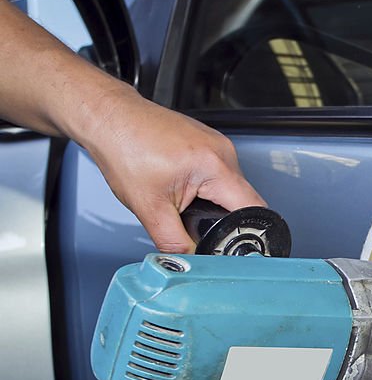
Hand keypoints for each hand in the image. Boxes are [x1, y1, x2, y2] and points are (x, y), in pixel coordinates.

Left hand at [74, 86, 265, 253]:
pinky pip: (221, 173)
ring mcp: (218, 144)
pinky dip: (206, 187)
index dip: (248, 232)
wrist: (109, 118)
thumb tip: (191, 262)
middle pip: (244, 200)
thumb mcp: (148, 208)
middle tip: (194, 221)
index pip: (253, 210)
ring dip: (214, 202)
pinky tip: (182, 185)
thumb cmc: (124, 148)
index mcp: (215, 166)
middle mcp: (223, 151)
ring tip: (183, 198)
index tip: (236, 245)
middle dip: (224, 218)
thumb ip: (174, 242)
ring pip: (232, 187)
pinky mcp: (209, 142)